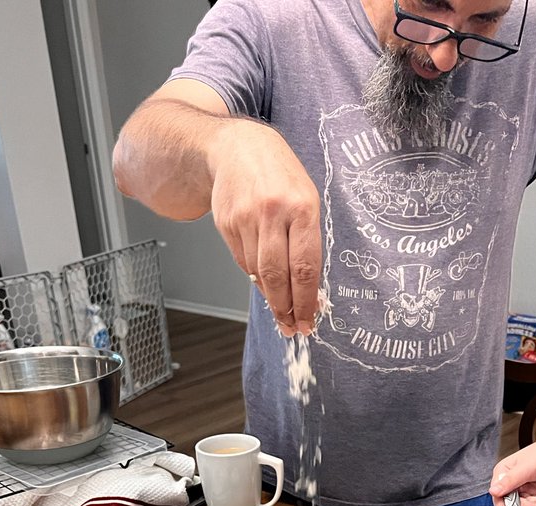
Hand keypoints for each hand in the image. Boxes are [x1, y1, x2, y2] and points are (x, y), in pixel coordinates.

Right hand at [210, 123, 321, 335]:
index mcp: (301, 207)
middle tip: (292, 328)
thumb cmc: (279, 176)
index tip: (309, 321)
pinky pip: (243, 262)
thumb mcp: (305, 200)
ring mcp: (246, 219)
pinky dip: (255, 277)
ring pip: (258, 273)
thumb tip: (307, 291)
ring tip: (281, 310)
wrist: (236, 147)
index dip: (306, 300)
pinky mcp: (226, 223)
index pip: (305, 266)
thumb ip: (306, 243)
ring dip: (271, 297)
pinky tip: (264, 281)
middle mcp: (272, 213)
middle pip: (278, 276)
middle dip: (286, 309)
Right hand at [489, 441, 535, 505]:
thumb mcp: (525, 468)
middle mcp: (511, 481)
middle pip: (512, 502)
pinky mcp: (533, 492)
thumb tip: (493, 491)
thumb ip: (509, 481)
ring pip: (525, 505)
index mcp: (504, 471)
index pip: (498, 494)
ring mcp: (523, 487)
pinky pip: (535, 503)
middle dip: (526, 505)